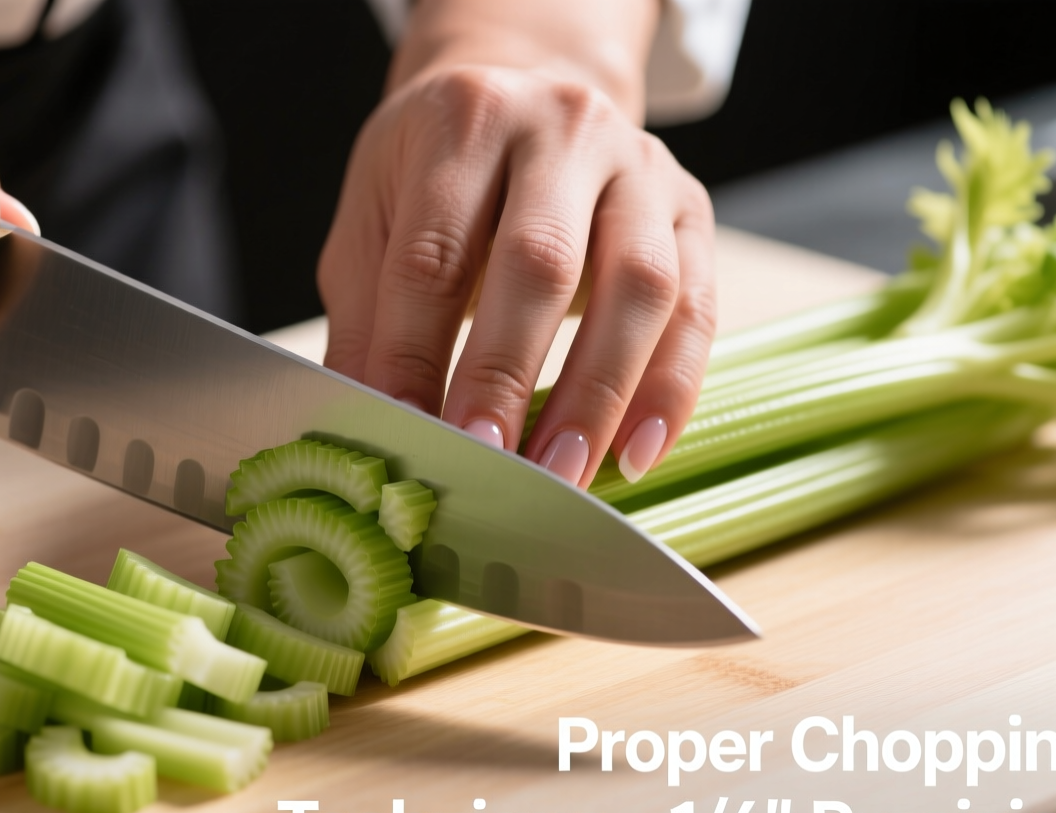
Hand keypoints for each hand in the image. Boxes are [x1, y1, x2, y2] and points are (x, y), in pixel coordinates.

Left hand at [317, 1, 714, 486]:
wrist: (525, 95)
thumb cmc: (435, 176)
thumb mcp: (375, 223)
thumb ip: (366, 318)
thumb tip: (358, 422)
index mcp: (466, 121)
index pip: (434, 252)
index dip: (413, 349)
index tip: (401, 429)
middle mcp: (562, 128)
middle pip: (540, 263)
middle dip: (507, 375)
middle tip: (486, 463)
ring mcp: (639, 165)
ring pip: (638, 286)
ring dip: (599, 394)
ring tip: (562, 474)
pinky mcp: (691, 210)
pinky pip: (697, 308)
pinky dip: (670, 389)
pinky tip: (636, 453)